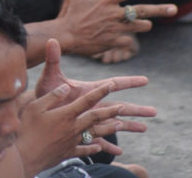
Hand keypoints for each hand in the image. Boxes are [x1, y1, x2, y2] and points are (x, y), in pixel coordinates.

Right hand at [17, 77, 133, 173]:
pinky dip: (93, 147)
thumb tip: (65, 87)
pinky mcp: (68, 152)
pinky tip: (99, 147)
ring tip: (121, 125)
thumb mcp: (36, 106)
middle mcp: (73, 128)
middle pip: (96, 118)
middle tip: (124, 107)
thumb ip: (53, 96)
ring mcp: (72, 142)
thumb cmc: (27, 128)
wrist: (25, 156)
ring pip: (95, 134)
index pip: (87, 101)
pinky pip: (84, 149)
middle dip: (111, 111)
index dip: (99, 92)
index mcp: (66, 114)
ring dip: (109, 129)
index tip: (110, 85)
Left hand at [21, 39, 155, 173]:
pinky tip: (119, 152)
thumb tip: (52, 39)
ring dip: (129, 127)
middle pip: (120, 107)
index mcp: (90, 90)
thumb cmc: (45, 91)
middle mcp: (94, 105)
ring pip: (114, 124)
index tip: (145, 80)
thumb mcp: (51, 76)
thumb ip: (53, 59)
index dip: (129, 82)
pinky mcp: (83, 132)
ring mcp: (90, 119)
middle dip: (137, 109)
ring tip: (145, 128)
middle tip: (154, 111)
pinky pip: (98, 141)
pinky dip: (108, 147)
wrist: (37, 109)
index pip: (113, 84)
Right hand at [55, 0, 176, 57]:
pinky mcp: (114, 42)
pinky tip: (121, 37)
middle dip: (160, 9)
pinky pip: (129, 41)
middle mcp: (114, 14)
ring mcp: (116, 29)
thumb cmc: (69, 13)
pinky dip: (127, 39)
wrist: (65, 37)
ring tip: (146, 24)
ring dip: (144, 25)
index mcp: (106, 0)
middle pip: (142, 10)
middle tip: (173, 8)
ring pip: (140, 26)